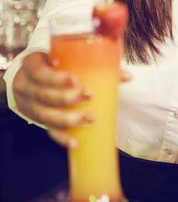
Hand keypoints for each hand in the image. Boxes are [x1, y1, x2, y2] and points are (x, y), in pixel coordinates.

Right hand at [12, 52, 131, 149]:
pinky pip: (48, 131)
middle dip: (67, 97)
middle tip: (89, 95)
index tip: (74, 79)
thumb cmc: (53, 65)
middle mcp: (26, 86)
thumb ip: (91, 63)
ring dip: (69, 119)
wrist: (28, 78)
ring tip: (90, 118)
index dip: (55, 78)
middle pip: (44, 95)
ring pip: (46, 115)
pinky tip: (75, 143)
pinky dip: (62, 138)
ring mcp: (30, 105)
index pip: (39, 72)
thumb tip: (127, 76)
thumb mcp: (63, 58)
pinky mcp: (37, 120)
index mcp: (31, 65)